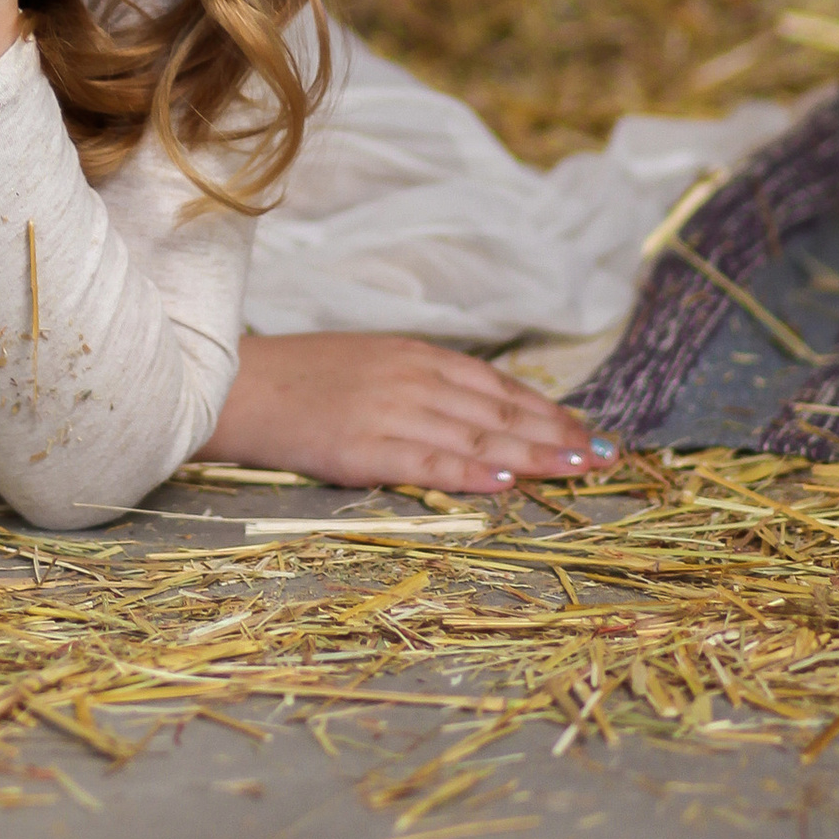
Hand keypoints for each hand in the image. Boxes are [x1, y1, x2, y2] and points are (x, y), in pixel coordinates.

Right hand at [209, 332, 611, 497]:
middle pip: (498, 410)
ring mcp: (388, 413)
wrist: (236, 387)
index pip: (497, 385)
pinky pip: (427, 463)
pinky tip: (504, 482)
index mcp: (414, 355)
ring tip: (574, 469)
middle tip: (602, 457)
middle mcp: (410, 379)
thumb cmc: (301, 378)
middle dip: (555, 434)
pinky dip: (469, 473)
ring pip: (475, 436)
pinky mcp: (363, 448)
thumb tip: (478, 411)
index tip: (586, 432)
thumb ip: (422, 382)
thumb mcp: (370, 362)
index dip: (546, 410)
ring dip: (531, 455)